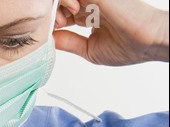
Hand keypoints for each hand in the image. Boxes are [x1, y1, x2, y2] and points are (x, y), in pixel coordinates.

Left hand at [53, 0, 168, 64]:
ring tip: (62, 21)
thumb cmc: (128, 47)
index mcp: (90, 14)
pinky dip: (64, 1)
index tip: (54, 33)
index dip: (53, 22)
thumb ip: (68, 43)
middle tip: (56, 26)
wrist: (149, 41)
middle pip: (60, 3)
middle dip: (51, 14)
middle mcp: (91, 3)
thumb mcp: (89, 49)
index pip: (62, 12)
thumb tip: (50, 41)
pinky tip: (71, 13)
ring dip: (56, 7)